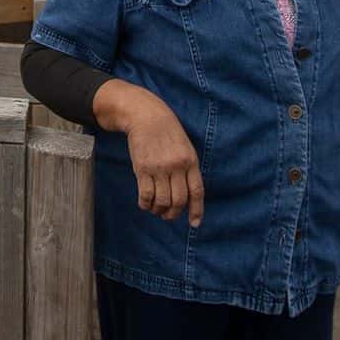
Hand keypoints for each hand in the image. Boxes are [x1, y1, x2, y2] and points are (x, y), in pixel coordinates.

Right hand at [93, 80, 204, 225]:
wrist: (146, 115)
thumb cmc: (167, 132)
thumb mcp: (184, 146)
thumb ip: (187, 168)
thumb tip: (187, 195)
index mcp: (191, 161)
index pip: (196, 191)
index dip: (197, 210)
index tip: (194, 224)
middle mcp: (177, 166)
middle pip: (178, 201)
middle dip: (173, 214)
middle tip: (167, 216)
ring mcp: (160, 168)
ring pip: (162, 201)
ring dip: (158, 210)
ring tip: (155, 209)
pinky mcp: (143, 168)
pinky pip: (146, 195)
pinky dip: (145, 204)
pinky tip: (145, 203)